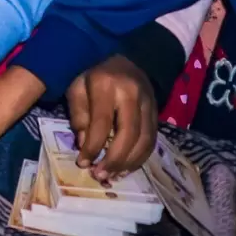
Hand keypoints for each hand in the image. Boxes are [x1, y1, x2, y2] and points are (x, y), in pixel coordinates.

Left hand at [66, 54, 157, 179]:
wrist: (126, 60)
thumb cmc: (94, 76)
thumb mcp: (77, 88)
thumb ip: (79, 116)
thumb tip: (84, 145)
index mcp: (106, 85)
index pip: (102, 122)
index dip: (93, 146)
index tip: (83, 162)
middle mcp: (132, 94)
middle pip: (129, 134)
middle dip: (114, 159)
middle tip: (100, 175)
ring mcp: (149, 104)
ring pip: (144, 140)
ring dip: (129, 163)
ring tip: (113, 176)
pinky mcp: (158, 114)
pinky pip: (152, 141)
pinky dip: (140, 158)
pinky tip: (127, 167)